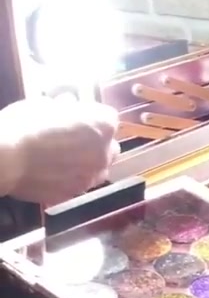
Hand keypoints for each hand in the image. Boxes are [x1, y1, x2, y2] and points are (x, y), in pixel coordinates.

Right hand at [0, 97, 119, 205]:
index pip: (108, 118)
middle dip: (97, 143)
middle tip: (74, 140)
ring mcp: (90, 176)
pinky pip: (77, 185)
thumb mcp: (46, 103)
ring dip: (88, 164)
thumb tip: (67, 104)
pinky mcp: (72, 194)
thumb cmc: (26, 123)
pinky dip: (70, 180)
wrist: (5, 157)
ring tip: (65, 160)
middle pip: (109, 146)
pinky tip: (53, 174)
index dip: (91, 117)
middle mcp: (104, 152)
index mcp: (104, 124)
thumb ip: (65, 106)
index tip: (76, 117)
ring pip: (98, 169)